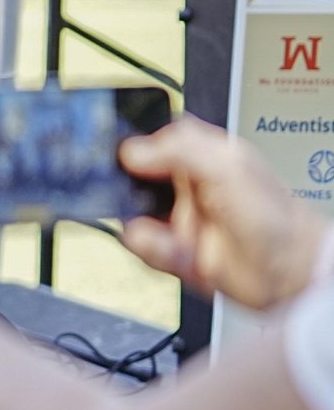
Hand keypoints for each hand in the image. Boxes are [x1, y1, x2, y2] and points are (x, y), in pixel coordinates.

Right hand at [119, 117, 325, 311]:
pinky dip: (150, 249)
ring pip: (131, 213)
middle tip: (130, 197)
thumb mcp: (228, 168)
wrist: (287, 272)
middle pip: (132, 176)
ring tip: (163, 233)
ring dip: (140, 224)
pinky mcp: (171, 249)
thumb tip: (132, 150)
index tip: (121, 157)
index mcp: (200, 154)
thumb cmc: (274, 216)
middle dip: (124, 189)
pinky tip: (174, 248)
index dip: (132, 144)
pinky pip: (140, 246)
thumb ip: (180, 150)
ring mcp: (177, 216)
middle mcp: (185, 184)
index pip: (153, 137)